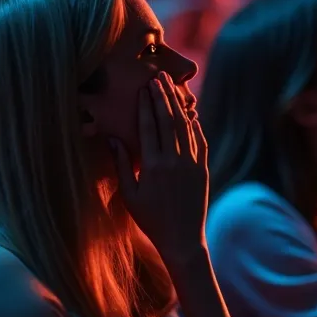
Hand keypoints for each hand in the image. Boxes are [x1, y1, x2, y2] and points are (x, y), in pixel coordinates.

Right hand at [110, 72, 209, 258]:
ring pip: (186, 126)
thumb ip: (122, 165)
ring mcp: (192, 164)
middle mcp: (174, 161)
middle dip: (163, 96)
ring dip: (179, 105)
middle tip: (159, 77)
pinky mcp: (204, 169)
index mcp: (152, 166)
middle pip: (168, 120)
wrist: (183, 239)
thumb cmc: (151, 220)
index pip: (149, 126)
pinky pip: (200, 141)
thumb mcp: (130, 195)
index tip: (144, 88)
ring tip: (172, 88)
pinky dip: (195, 125)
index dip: (146, 105)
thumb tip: (112, 139)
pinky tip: (190, 114)